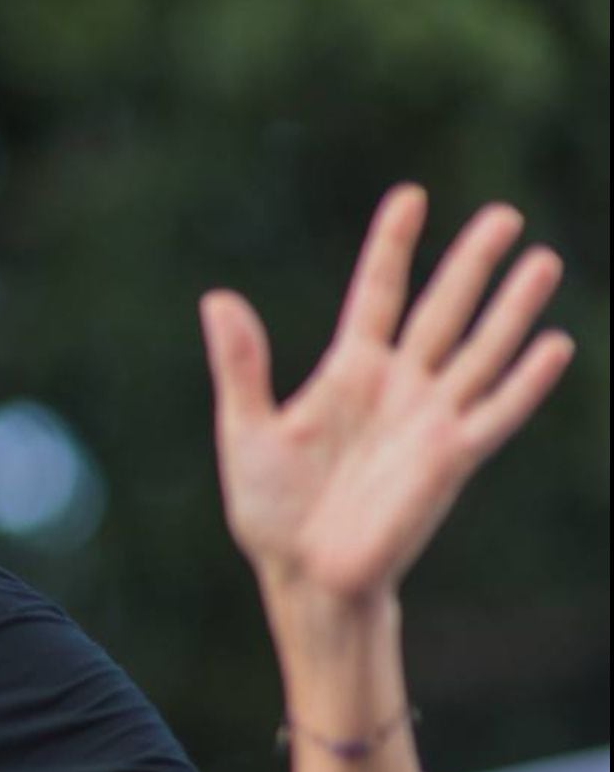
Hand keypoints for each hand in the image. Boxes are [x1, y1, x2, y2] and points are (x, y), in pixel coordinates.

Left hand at [199, 182, 573, 599]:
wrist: (304, 575)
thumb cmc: (271, 510)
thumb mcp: (246, 430)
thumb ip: (242, 365)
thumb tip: (218, 298)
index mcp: (348, 372)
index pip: (378, 293)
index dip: (393, 246)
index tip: (412, 196)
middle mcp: (397, 387)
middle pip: (442, 309)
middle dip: (471, 263)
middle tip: (504, 214)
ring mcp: (429, 420)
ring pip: (480, 350)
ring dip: (511, 307)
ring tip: (542, 259)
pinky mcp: (450, 460)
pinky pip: (495, 413)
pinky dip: (525, 381)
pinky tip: (553, 345)